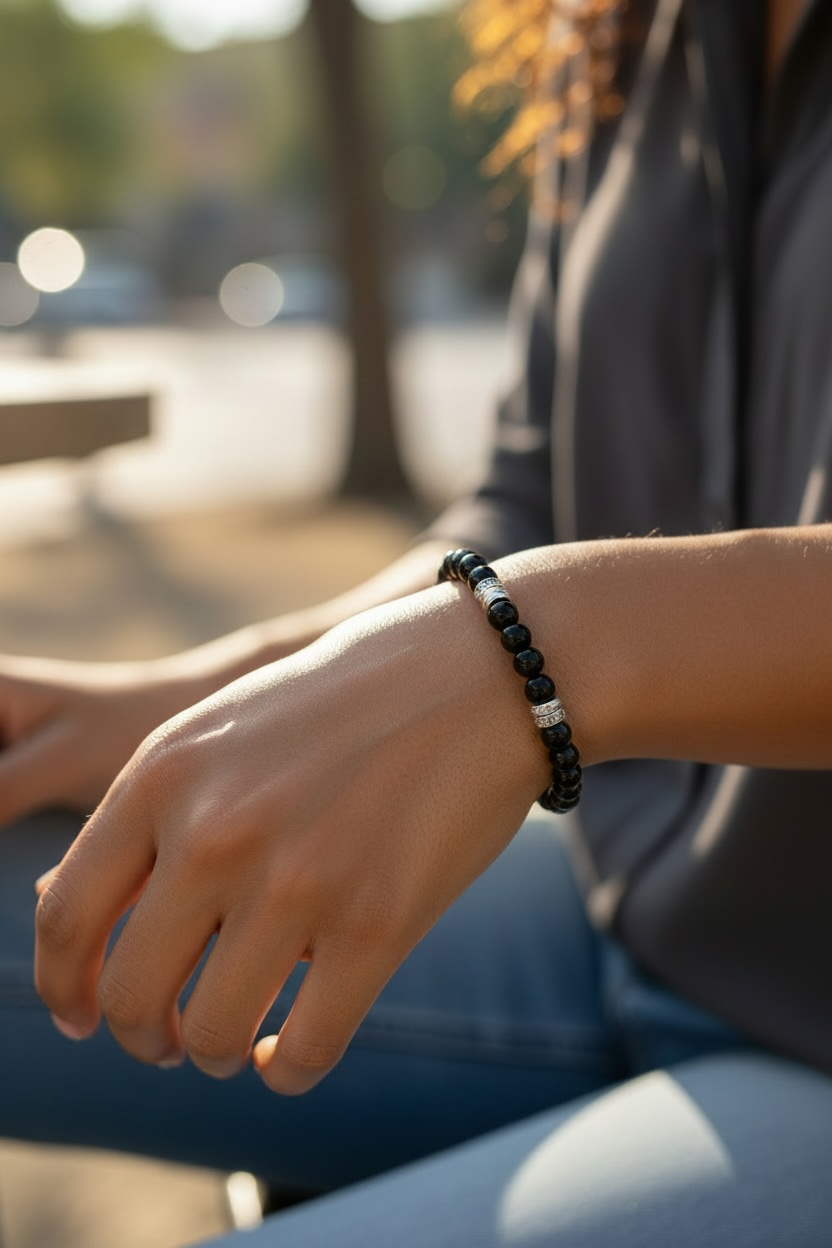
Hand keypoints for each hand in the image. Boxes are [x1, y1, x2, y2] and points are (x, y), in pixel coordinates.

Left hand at [34, 585, 546, 1093]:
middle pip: (132, 994)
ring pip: (212, 1037)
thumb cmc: (343, 704)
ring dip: (215, 1053)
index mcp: (163, 774)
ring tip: (236, 1036)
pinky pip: (303, 1052)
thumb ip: (146, 814)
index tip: (81, 1014)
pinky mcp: (378, 925)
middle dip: (143, 1035)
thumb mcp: (219, 729)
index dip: (62, 984)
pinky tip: (286, 1050)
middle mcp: (216, 831)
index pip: (65, 915)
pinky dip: (284, 1071)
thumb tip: (61, 908)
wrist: (476, 674)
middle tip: (169, 1036)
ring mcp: (298, 881)